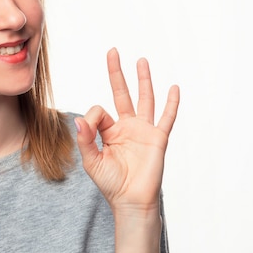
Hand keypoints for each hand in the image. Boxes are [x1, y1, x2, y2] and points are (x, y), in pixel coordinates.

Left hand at [75, 48, 179, 215]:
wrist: (130, 201)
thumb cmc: (111, 183)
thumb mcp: (91, 161)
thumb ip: (85, 140)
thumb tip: (79, 120)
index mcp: (109, 131)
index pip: (99, 110)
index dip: (92, 117)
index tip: (88, 130)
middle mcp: (127, 126)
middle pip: (122, 93)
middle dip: (117, 73)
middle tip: (113, 51)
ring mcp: (144, 131)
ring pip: (144, 99)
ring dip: (143, 80)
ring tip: (141, 60)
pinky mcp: (158, 139)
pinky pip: (166, 118)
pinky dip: (171, 104)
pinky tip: (173, 88)